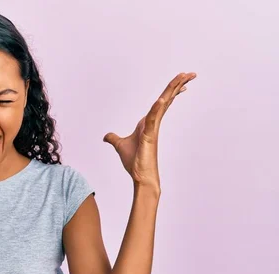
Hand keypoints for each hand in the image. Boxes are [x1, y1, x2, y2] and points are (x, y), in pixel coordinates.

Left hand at [103, 72, 196, 188]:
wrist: (140, 176)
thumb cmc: (135, 162)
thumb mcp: (119, 146)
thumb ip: (113, 138)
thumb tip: (106, 136)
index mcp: (148, 122)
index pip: (161, 103)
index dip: (170, 92)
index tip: (181, 84)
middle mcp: (153, 123)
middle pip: (166, 99)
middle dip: (177, 85)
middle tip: (191, 74)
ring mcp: (153, 128)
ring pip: (163, 104)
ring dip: (172, 90)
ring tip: (184, 77)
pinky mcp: (149, 136)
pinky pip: (153, 119)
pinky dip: (156, 109)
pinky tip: (161, 99)